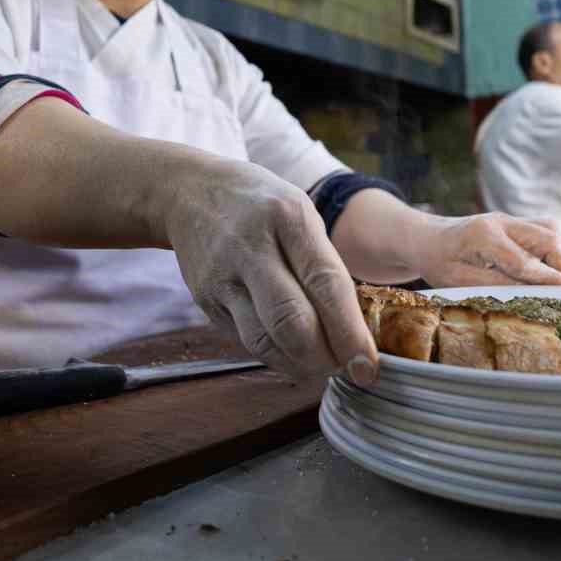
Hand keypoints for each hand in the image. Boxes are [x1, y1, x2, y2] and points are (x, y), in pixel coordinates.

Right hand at [164, 158, 374, 384]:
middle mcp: (251, 247)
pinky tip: (293, 356)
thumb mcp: (300, 214)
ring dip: (300, 366)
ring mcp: (222, 276)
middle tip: (348, 369)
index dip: (349, 332)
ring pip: (263, 341)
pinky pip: (245, 340)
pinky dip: (275, 356)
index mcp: (288, 217)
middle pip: (291, 320)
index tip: (368, 366)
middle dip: (325, 358)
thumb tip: (353, 328)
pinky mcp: (205, 300)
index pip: (325, 283)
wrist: (191, 191)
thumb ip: (323, 265)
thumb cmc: (262, 206)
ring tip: (322, 368)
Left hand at [407, 212, 560, 287]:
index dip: (552, 278)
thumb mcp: (460, 280)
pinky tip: (551, 271)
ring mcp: (508, 219)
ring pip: (550, 230)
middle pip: (547, 236)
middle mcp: (501, 221)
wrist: (425, 238)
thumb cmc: (438, 261)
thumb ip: (497, 284)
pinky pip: (543, 232)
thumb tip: (534, 293)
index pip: (527, 260)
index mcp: (484, 236)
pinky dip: (554, 251)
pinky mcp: (513, 223)